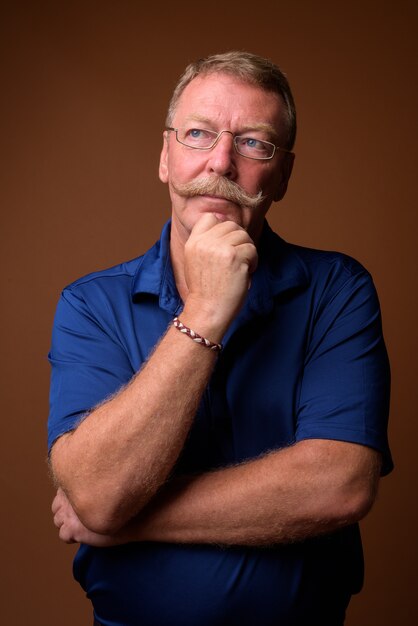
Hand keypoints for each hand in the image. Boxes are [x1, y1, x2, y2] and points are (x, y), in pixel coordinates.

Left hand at [52, 488, 124, 546]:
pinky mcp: (73, 529)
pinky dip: (72, 537)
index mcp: (77, 481)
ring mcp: (70, 512)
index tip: (81, 504)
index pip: (61, 491)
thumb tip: (79, 492)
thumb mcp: (106, 484)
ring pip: (57, 521)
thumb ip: (90, 485)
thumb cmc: (125, 500)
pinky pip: (63, 535)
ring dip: (67, 524)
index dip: (71, 500)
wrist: (137, 517)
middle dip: (66, 512)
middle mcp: (70, 495)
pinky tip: (85, 534)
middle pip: (56, 506)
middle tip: (81, 517)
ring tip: (83, 526)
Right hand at [183, 214, 257, 337]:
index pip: (210, 218)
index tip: (225, 245)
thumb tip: (228, 225)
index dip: (222, 228)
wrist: (207, 311)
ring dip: (247, 251)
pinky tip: (245, 274)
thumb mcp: (195, 261)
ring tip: (241, 267)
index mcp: (193, 242)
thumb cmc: (206, 290)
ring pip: (244, 236)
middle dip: (239, 240)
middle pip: (231, 225)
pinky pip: (252, 249)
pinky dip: (253, 262)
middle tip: (237, 259)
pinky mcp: (234, 257)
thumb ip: (207, 242)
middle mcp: (205, 242)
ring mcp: (219, 248)